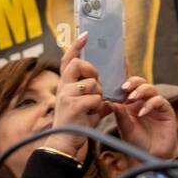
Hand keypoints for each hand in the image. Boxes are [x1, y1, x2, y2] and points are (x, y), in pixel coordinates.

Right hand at [50, 31, 106, 158]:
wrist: (66, 142)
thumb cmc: (79, 123)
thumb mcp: (89, 105)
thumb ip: (97, 94)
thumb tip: (115, 88)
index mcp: (66, 85)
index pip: (68, 60)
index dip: (76, 46)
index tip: (86, 34)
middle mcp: (62, 87)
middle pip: (78, 64)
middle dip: (91, 71)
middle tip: (96, 83)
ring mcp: (66, 95)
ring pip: (92, 84)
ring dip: (98, 96)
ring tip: (92, 108)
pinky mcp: (72, 105)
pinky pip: (95, 99)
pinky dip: (98, 108)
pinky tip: (91, 115)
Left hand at [109, 77, 176, 159]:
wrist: (152, 156)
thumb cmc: (138, 143)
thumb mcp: (125, 129)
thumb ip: (120, 115)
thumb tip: (110, 101)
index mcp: (131, 103)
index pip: (127, 87)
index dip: (121, 84)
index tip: (112, 86)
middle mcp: (144, 101)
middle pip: (140, 83)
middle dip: (132, 82)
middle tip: (124, 88)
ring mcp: (156, 105)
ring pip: (150, 88)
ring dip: (141, 91)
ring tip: (132, 98)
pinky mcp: (166, 110)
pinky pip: (159, 101)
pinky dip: (150, 104)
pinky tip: (142, 113)